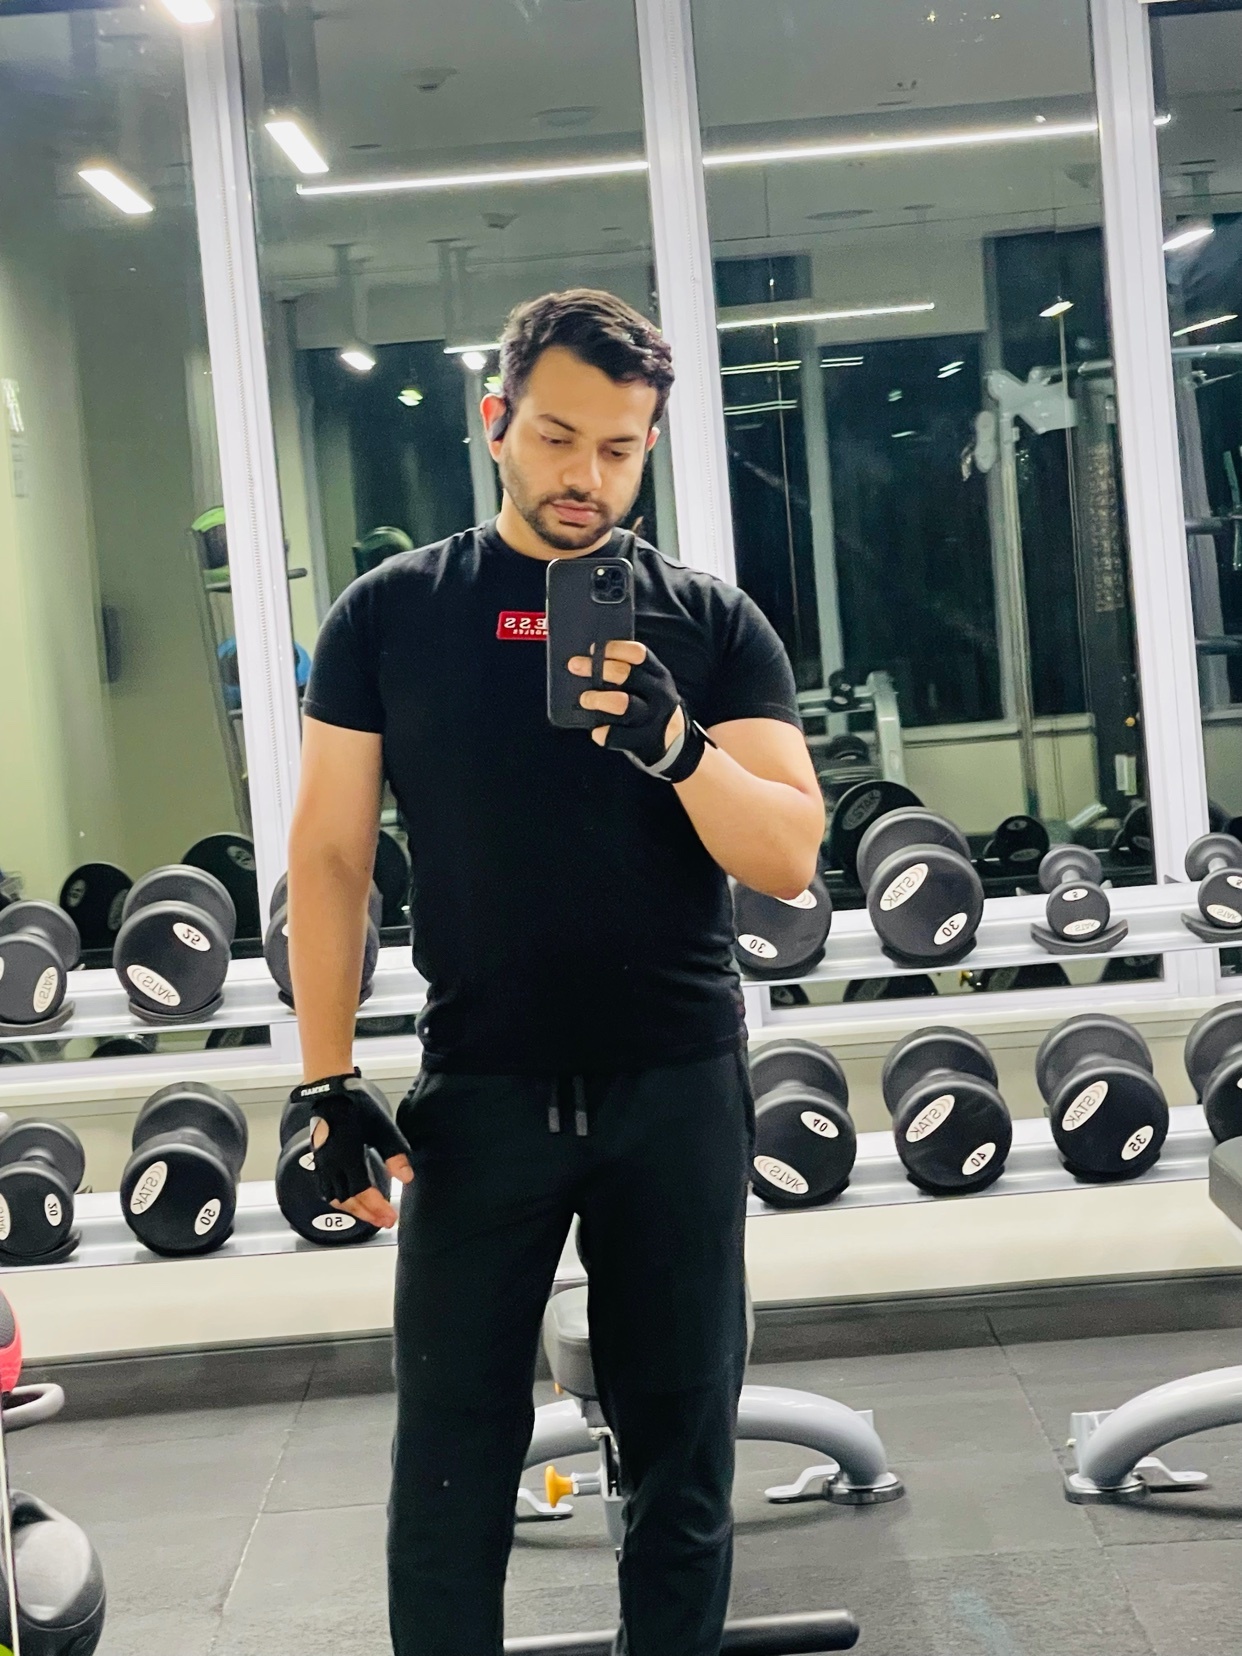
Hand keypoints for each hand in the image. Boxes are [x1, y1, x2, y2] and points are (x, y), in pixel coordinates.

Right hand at [290, 1073, 413, 1228]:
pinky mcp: (319, 1160)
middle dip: (367, 1214)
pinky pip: (326, 1189)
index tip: (391, 1217)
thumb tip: (406, 1177)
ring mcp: (323, 1163)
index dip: (377, 1208)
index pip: (362, 1192)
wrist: (331, 1090)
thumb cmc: (356, 1104)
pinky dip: (340, 1200)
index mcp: (347, 1156)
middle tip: (384, 1221)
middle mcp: (331, 1164)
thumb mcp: (382, 1127)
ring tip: (370, 1214)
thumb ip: (395, 1154)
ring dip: (353, 1210)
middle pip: (348, 1201)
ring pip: (334, 1198)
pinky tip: (351, 1199)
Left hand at [569, 640, 685, 761]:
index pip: (638, 654)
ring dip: (598, 699)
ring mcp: (652, 718)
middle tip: (576, 667)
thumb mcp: (646, 682)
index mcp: (658, 674)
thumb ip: (625, 669)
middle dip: (597, 669)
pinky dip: (601, 731)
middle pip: (626, 674)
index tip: (593, 649)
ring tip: (585, 699)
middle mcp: (659, 694)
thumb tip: (589, 657)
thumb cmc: (646, 703)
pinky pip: (616, 735)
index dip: (614, 649)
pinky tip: (596, 729)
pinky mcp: (643, 741)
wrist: (670, 740)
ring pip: (623, 704)